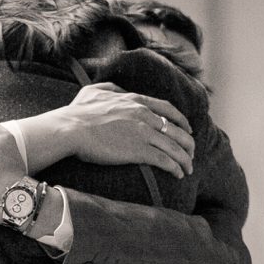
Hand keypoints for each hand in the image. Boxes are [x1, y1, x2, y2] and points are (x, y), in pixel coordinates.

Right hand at [59, 82, 195, 175]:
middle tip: (192, 153)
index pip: (167, 109)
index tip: (187, 129)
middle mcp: (144, 115)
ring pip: (174, 146)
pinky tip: (179, 174)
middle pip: (176, 129)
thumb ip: (110, 89)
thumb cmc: (77, 112)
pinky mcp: (138, 151)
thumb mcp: (94, 91)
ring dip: (185, 159)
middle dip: (188, 143)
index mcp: (135, 101)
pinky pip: (164, 160)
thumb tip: (117, 90)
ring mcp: (143, 133)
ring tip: (189, 169)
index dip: (181, 120)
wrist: (71, 129)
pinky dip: (175, 167)